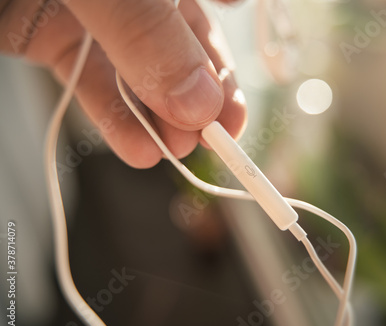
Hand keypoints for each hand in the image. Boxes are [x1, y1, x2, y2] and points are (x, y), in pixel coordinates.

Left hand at [0, 0, 246, 167]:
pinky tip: (137, 149)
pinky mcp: (52, 36)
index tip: (232, 109)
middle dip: (200, 97)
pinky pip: (92, 82)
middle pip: (184, 48)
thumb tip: (199, 103)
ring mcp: (95, 14)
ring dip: (160, 118)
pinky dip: (114, 119)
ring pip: (141, 72)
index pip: (209, 10)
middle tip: (213, 138)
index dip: (226, 59)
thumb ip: (148, 35)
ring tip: (174, 151)